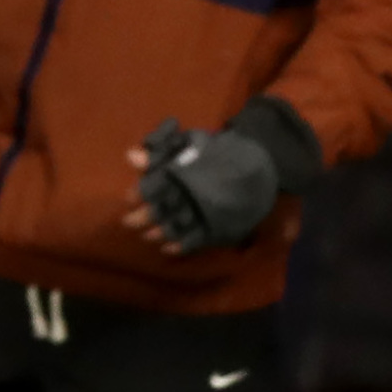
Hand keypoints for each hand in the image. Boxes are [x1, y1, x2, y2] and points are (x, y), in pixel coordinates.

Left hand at [124, 118, 280, 255]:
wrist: (264, 163)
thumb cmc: (221, 151)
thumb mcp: (191, 142)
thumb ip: (161, 149)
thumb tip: (130, 156)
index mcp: (191, 168)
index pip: (160, 183)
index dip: (142, 192)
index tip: (128, 197)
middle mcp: (200, 191)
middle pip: (167, 207)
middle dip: (145, 216)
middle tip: (127, 222)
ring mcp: (213, 210)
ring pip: (181, 225)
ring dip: (160, 232)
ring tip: (145, 236)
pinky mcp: (223, 224)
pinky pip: (200, 238)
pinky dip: (182, 245)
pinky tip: (167, 249)